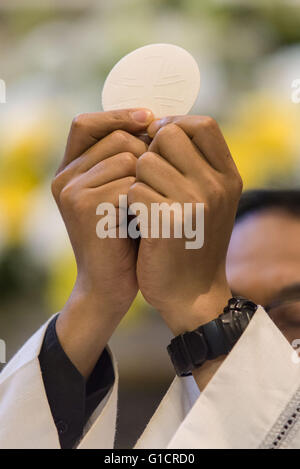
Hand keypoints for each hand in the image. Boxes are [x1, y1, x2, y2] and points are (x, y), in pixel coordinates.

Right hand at [51, 108, 153, 375]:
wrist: (110, 286)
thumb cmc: (125, 238)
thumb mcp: (121, 193)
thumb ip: (124, 160)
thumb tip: (153, 119)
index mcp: (70, 170)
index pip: (87, 123)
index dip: (119, 115)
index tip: (152, 118)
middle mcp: (64, 176)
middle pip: (116, 137)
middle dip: (147, 153)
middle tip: (160, 180)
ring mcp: (71, 190)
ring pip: (127, 158)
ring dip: (149, 178)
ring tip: (150, 204)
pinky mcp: (85, 207)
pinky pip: (131, 182)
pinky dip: (147, 197)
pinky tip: (147, 218)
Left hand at [128, 115, 241, 334]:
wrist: (191, 293)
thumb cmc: (191, 241)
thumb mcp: (207, 201)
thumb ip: (194, 165)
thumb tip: (160, 126)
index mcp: (228, 176)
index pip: (202, 125)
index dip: (174, 125)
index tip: (156, 142)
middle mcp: (217, 186)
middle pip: (168, 135)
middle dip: (150, 152)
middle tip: (148, 179)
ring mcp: (195, 203)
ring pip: (145, 163)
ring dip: (137, 181)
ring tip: (145, 206)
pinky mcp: (169, 222)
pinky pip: (134, 190)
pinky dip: (130, 205)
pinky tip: (139, 224)